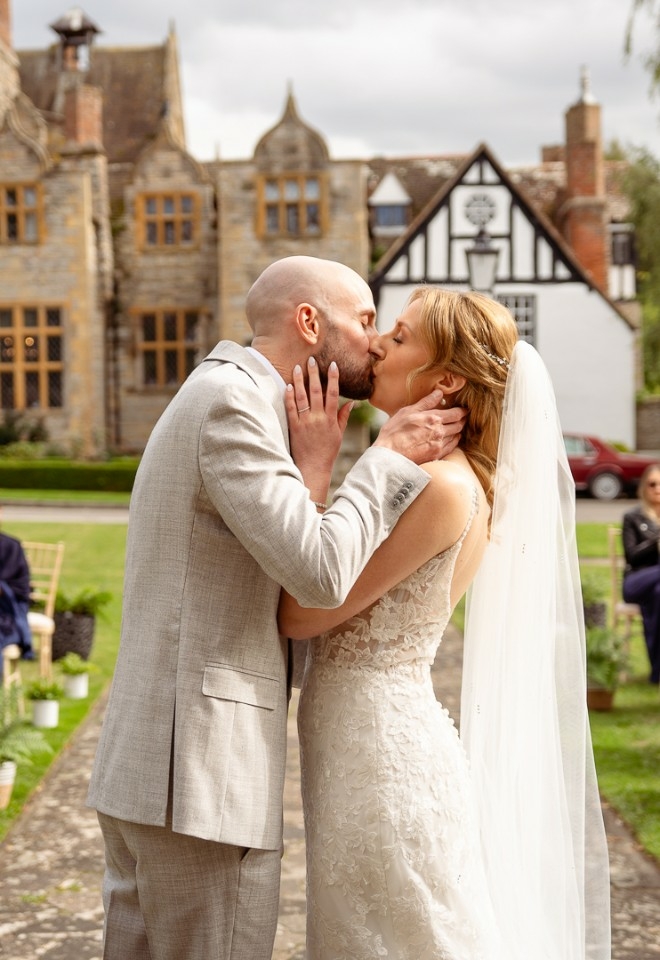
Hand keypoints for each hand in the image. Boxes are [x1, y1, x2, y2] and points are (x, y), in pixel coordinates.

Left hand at [285, 357, 353, 499]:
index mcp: (331, 419)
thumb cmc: (327, 452)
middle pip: (316, 391)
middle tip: (311, 359)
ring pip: (302, 397)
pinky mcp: (294, 427)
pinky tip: (288, 386)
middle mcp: (318, 418)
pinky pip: (291, 409)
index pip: (333, 394)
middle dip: (314, 374)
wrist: (313, 468)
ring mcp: (305, 422)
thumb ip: (343, 417)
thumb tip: (351, 403)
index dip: (333, 378)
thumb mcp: (338, 435)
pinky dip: (290, 397)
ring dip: (299, 381)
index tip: (332, 365)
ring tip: (297, 367)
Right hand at [374, 390, 465, 464]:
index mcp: (434, 418)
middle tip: (464, 417)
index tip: (465, 409)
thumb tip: (439, 393)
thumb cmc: (394, 431)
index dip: (462, 411)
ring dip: (458, 430)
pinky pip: (451, 447)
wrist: (390, 455)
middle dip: (462, 420)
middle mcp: (440, 432)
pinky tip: (452, 439)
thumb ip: (426, 402)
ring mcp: (439, 445)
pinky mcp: (436, 456)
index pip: (455, 413)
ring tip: (458, 427)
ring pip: (456, 436)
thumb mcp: (408, 411)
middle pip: (458, 425)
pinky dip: (454, 441)